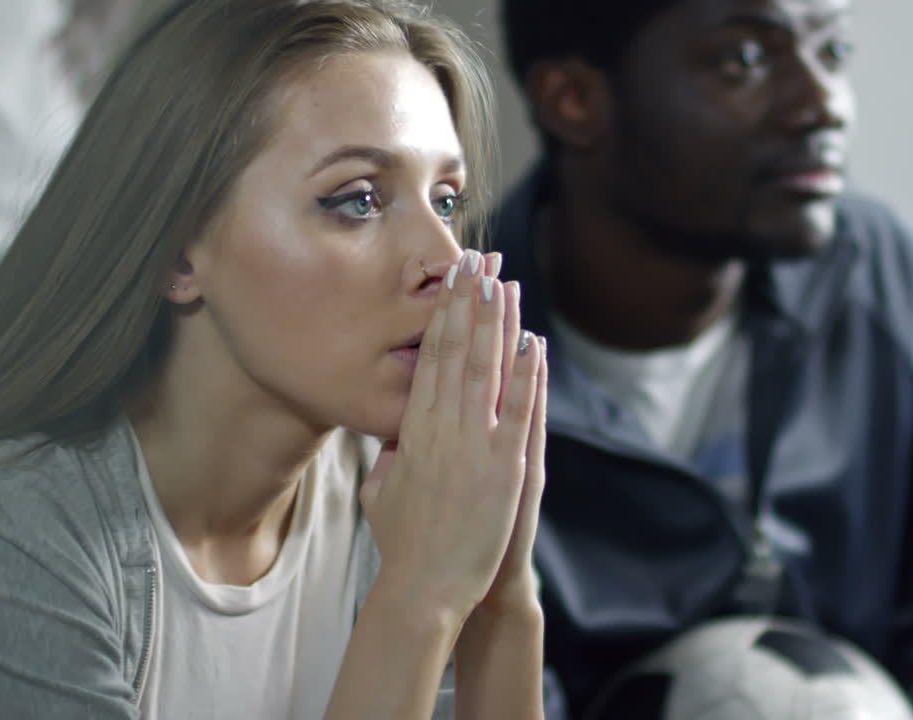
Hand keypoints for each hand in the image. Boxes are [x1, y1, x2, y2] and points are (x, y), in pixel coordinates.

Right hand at [360, 249, 544, 619]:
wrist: (422, 589)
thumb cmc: (401, 545)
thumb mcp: (379, 492)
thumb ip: (386, 457)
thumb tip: (389, 434)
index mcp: (412, 431)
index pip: (429, 360)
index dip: (441, 316)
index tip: (448, 281)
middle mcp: (443, 430)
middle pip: (456, 352)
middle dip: (467, 303)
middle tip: (476, 259)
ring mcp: (475, 447)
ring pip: (487, 371)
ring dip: (496, 324)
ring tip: (503, 281)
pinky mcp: (506, 469)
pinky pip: (518, 411)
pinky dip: (526, 375)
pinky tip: (533, 341)